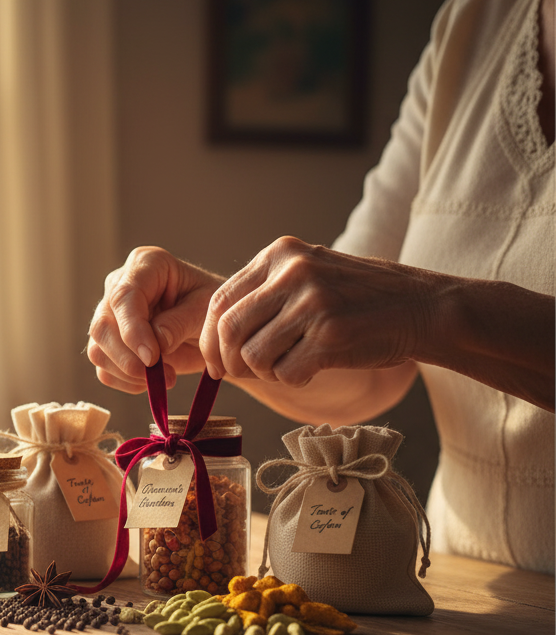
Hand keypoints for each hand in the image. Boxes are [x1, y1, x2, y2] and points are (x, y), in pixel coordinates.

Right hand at [87, 246, 223, 392]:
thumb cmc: (212, 309)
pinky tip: (154, 381)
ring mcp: (110, 316)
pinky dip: (127, 383)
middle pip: (102, 326)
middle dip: (127, 358)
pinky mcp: (109, 344)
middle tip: (160, 376)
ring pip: (98, 350)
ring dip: (129, 374)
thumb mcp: (206, 310)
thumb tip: (155, 344)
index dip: (132, 330)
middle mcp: (119, 287)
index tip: (152, 358)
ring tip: (167, 377)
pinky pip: (104, 370)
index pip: (123, 298)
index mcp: (144, 265)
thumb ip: (179, 323)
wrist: (213, 330)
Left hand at [200, 236, 428, 385]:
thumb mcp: (308, 275)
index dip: (209, 338)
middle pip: (228, 329)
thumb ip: (264, 295)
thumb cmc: (360, 299)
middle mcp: (292, 272)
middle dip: (228, 362)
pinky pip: (286, 373)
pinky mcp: (331, 335)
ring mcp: (312, 302)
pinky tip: (314, 369)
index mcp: (280, 254)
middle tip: (241, 375)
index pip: (218, 300)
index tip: (216, 362)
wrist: (425, 307)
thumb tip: (213, 337)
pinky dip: (293, 380)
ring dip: (265, 373)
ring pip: (253, 356)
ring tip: (289, 366)